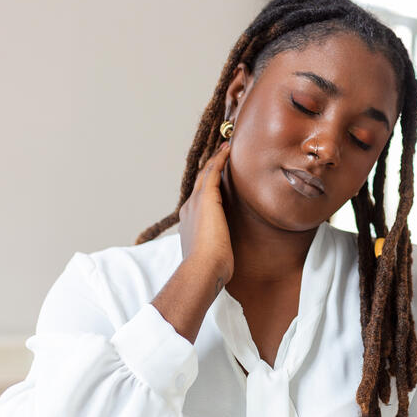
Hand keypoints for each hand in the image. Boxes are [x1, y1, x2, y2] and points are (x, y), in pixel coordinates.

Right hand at [177, 141, 233, 290]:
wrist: (203, 268)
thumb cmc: (210, 269)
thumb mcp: (212, 255)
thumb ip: (215, 248)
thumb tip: (222, 253)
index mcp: (189, 222)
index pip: (198, 199)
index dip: (206, 186)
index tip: (214, 178)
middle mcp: (189, 209)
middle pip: (200, 183)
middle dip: (209, 168)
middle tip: (220, 154)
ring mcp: (196, 203)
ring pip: (206, 174)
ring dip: (215, 159)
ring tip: (225, 148)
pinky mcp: (206, 199)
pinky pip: (213, 172)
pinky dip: (220, 159)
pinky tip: (228, 149)